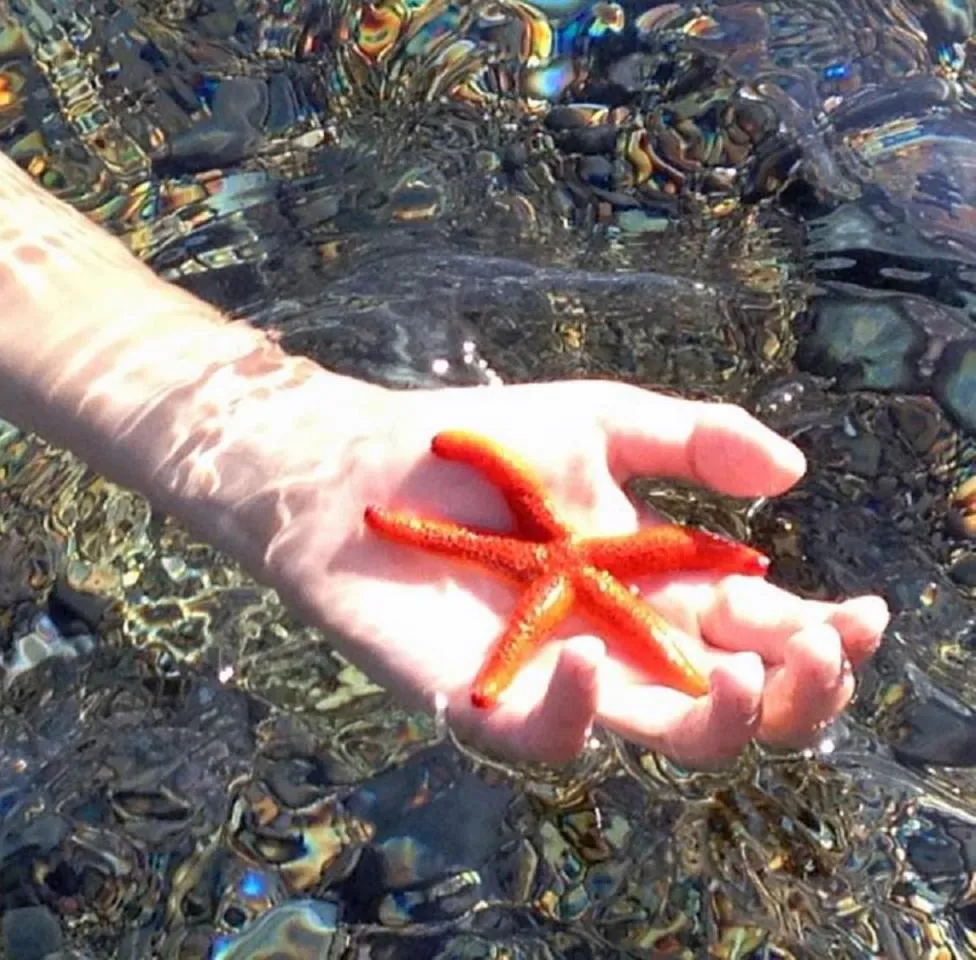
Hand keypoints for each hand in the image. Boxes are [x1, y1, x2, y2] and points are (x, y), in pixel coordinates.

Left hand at [238, 376, 887, 766]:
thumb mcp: (598, 421)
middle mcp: (620, 642)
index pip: (761, 626)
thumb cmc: (477, 447)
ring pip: (659, 736)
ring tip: (743, 678)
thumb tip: (793, 473)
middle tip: (819, 653)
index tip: (865, 613)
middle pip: (732, 701)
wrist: (354, 468)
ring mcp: (554, 677)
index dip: (824, 633)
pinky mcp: (482, 698)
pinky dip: (570, 717)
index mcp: (658, 584)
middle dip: (797, 694)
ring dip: (718, 724)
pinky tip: (582, 663)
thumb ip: (692, 439)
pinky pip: (541, 739)